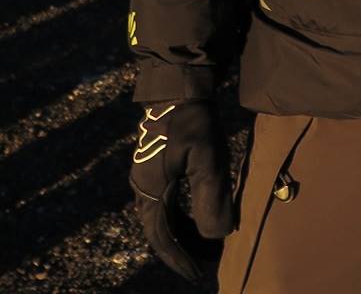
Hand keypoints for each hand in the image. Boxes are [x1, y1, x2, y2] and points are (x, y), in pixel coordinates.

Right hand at [129, 101, 232, 284]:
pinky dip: (179, 217)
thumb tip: (216, 235)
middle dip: (180, 250)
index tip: (196, 274)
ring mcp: (146, 176)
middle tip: (203, 265)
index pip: (163, 236)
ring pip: (161, 217)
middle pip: (160, 230)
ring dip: (180, 234)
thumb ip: (212, 197)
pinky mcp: (155, 166)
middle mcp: (143, 187)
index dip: (179, 257)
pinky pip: (164, 202)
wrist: (178, 86)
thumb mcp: (208, 158)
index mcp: (151, 189)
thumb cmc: (194, 120)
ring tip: (203, 247)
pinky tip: (195, 219)